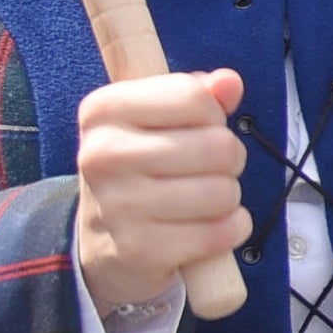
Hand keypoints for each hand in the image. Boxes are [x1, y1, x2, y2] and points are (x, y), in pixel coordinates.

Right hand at [75, 68, 249, 317]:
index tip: (194, 130)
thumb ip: (198, 94)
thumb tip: (229, 83)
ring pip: (223, 192)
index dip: (213, 116)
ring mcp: (118, 205)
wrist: (104, 242)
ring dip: (228, 197)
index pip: (194, 97)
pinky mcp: (141, 250)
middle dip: (228, 160)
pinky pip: (222, 231)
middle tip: (204, 171)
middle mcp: (102, 154)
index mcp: (103, 110)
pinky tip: (204, 228)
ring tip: (200, 200)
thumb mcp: (159, 121)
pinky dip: (230, 229)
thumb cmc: (144, 168)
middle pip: (218, 147)